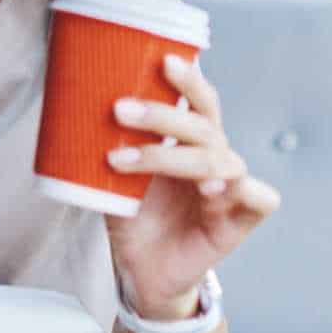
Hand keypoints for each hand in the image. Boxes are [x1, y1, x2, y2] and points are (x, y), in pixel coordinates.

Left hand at [104, 53, 280, 318]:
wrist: (140, 272)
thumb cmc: (134, 218)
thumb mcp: (113, 175)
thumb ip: (107, 143)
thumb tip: (73, 103)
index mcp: (191, 140)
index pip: (199, 100)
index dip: (187, 79)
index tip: (162, 60)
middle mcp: (214, 157)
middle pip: (203, 124)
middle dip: (161, 115)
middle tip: (119, 109)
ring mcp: (230, 188)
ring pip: (217, 158)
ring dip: (168, 156)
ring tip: (122, 160)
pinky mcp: (239, 221)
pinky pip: (259, 197)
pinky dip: (237, 188)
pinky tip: (208, 189)